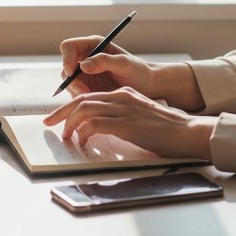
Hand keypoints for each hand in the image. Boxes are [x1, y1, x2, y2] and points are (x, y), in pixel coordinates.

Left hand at [42, 86, 215, 159]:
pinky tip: (83, 142)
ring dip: (70, 124)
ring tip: (67, 136)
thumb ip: (122, 117)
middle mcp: (121, 97)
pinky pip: (94, 124)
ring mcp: (123, 109)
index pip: (89, 95)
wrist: (187, 132)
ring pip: (84, 110)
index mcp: (124, 94)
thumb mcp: (140, 116)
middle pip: (81, 100)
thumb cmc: (167, 130)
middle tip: (49, 124)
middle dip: (61, 112)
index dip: (70, 105)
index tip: (58, 117)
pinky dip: (83, 132)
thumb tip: (101, 129)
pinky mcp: (126, 124)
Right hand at [58, 36, 153, 95]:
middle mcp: (86, 58)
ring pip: (69, 84)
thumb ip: (105, 61)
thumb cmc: (139, 71)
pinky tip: (95, 103)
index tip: (73, 73)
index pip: (69, 47)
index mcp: (93, 45)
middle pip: (66, 68)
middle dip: (72, 82)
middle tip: (84, 93)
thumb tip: (83, 65)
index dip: (66, 58)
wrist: (148, 87)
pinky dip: (82, 100)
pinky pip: (76, 95)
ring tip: (94, 98)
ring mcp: (86, 75)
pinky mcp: (88, 89)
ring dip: (77, 93)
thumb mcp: (124, 64)